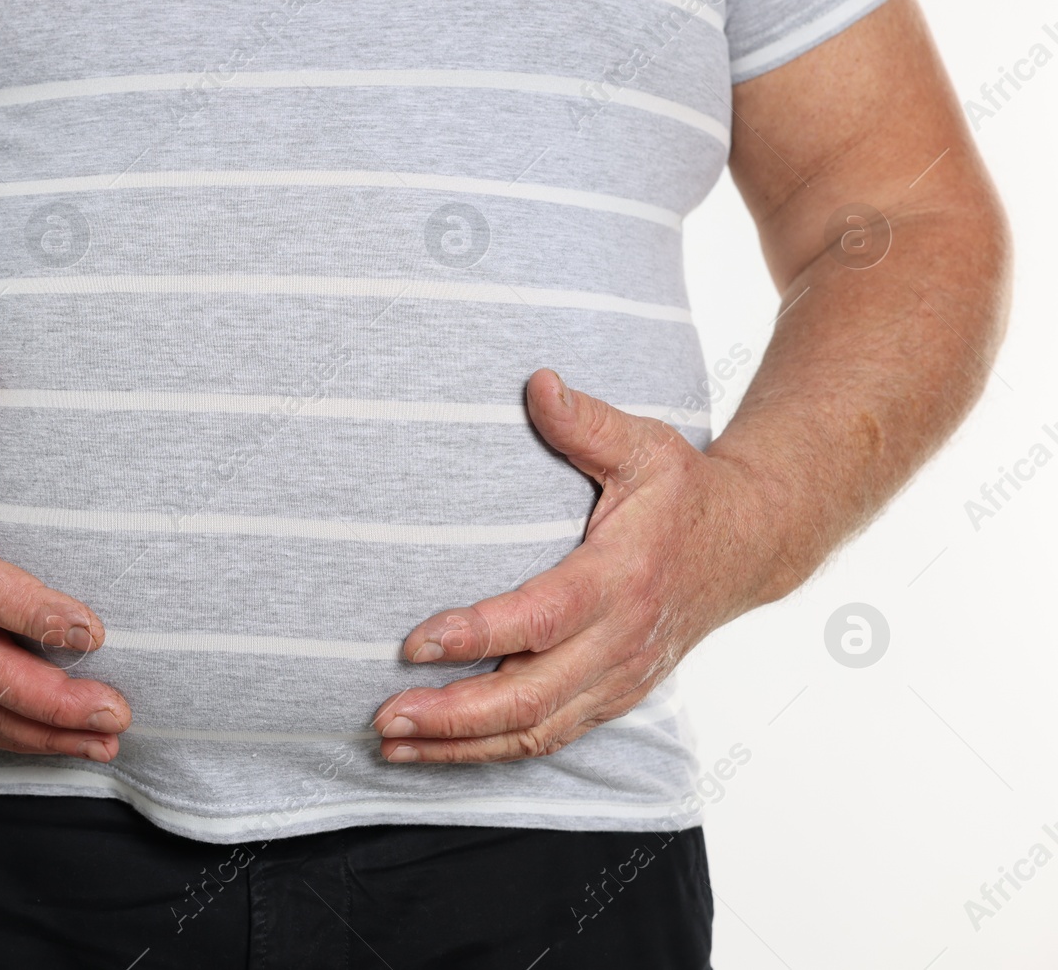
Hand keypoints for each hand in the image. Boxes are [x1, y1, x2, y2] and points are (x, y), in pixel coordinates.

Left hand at [371, 368, 785, 762]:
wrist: (748, 547)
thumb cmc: (684, 494)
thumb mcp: (646, 445)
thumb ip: (586, 422)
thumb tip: (538, 383)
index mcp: (621, 578)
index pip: (542, 618)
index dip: (478, 635)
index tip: (415, 642)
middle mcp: (620, 641)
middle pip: (530, 698)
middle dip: (452, 714)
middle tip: (385, 715)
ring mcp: (618, 679)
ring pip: (535, 731)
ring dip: (460, 745)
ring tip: (393, 744)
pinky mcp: (612, 698)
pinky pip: (547, 737)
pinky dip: (489, 751)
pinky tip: (436, 749)